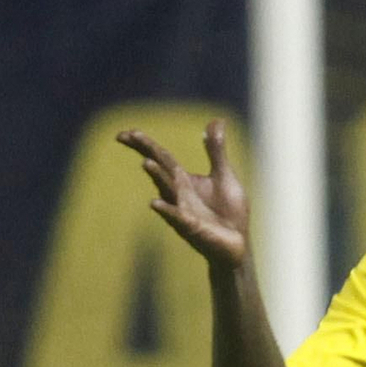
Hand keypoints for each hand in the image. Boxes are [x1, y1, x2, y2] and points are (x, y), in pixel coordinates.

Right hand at [116, 118, 249, 270]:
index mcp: (184, 179)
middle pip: (159, 167)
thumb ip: (217, 150)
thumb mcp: (224, 175)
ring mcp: (182, 209)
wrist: (237, 244)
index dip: (145, 143)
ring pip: (166, 190)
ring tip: (146, 162)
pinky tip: (154, 203)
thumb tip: (216, 121)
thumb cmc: (229, 212)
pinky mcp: (190, 227)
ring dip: (157, 176)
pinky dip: (166, 210)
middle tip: (129, 136)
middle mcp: (178, 193)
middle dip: (145, 151)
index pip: (161, 157)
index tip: (128, 132)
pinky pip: (175, 217)